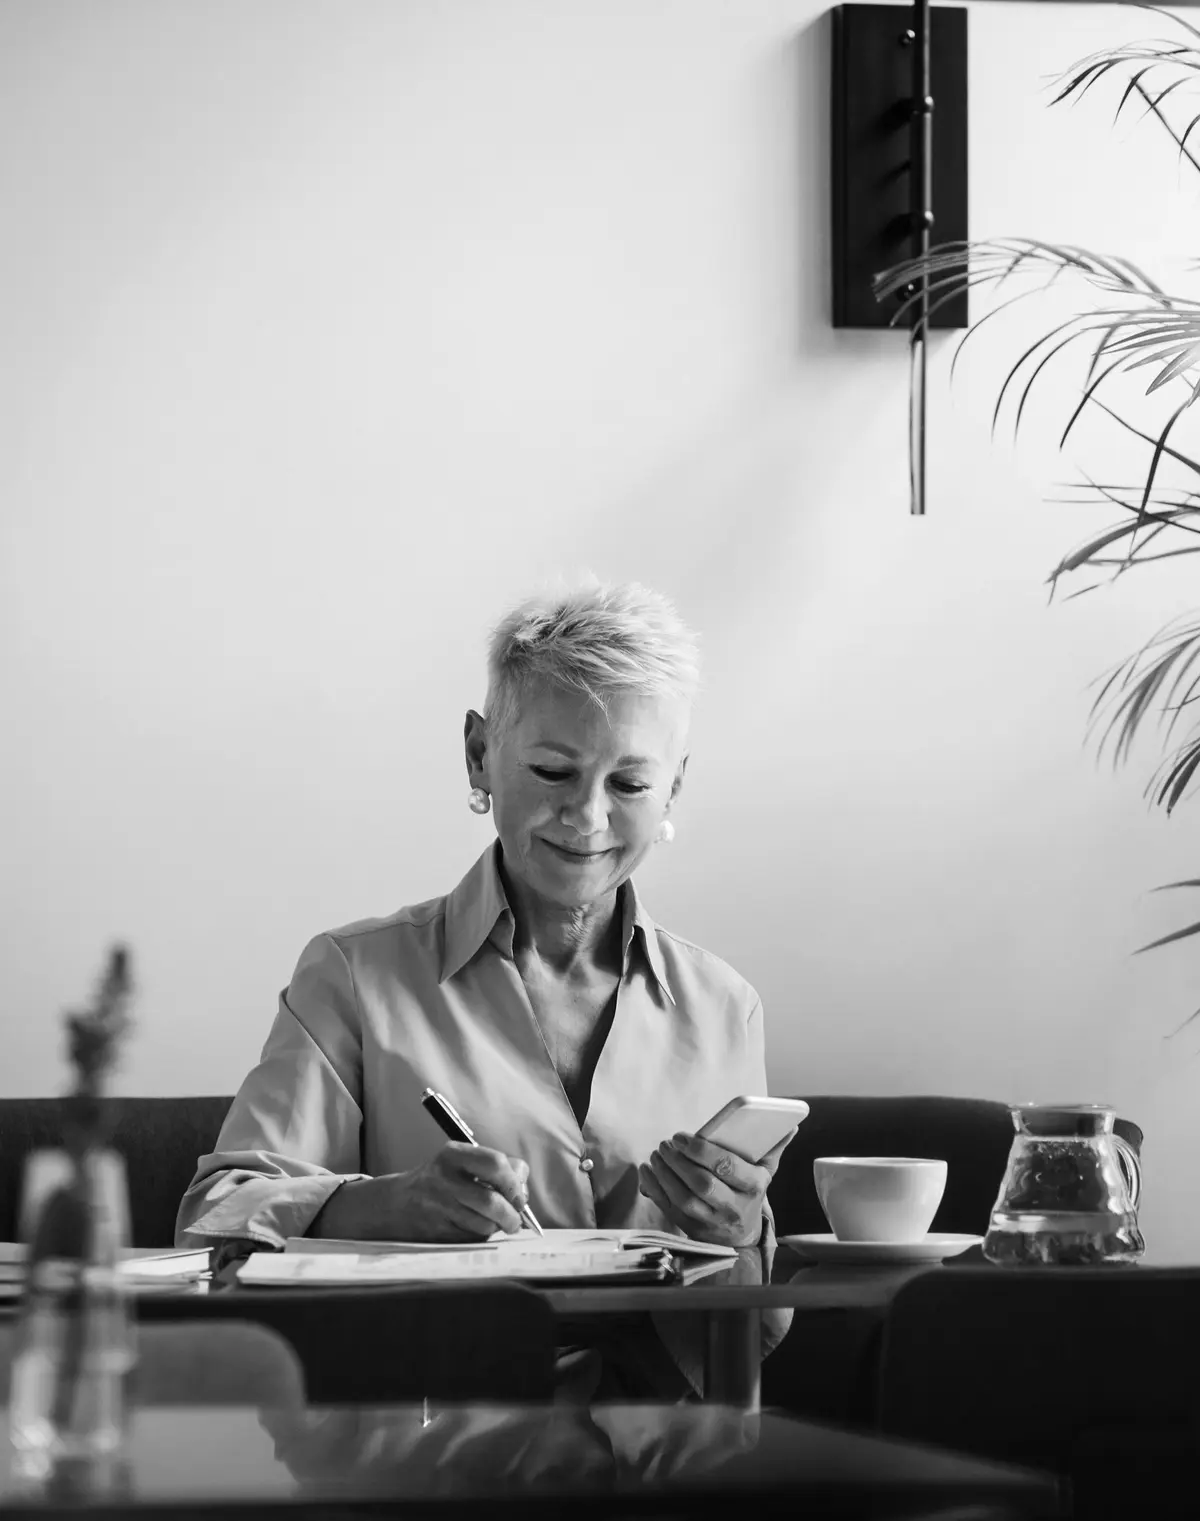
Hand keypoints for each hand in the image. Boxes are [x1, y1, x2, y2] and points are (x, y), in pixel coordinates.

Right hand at [312, 1144, 531, 1243]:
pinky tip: (473, 1228)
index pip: (495, 1163)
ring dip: (496, 1227)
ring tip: (494, 1223)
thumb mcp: (462, 1162)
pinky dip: (480, 1236)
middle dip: (511, 1215)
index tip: (520, 1196)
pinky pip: (472, 1238)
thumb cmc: (440, 1180)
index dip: (514, 1182)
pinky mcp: (436, 1232)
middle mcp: (443, 1179)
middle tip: (515, 1220)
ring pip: (484, 1224)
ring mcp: (438, 1207)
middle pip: (491, 1201)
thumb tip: (523, 1188)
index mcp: (453, 1154)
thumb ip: (496, 1168)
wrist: (396, 1203)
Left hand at [637, 1128, 797, 1247]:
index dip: (702, 1151)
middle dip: (680, 1161)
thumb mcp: (766, 1172)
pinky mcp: (692, 1229)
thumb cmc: (749, 1193)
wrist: (742, 1236)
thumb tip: (789, 1125)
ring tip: (657, 1154)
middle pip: (702, 1184)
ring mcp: (711, 1222)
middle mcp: (733, 1207)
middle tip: (666, 1143)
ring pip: (684, 1198)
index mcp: (753, 1187)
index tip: (682, 1137)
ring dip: (665, 1173)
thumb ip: (773, 1147)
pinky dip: (654, 1188)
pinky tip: (648, 1170)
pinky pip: (669, 1209)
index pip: (726, 1167)